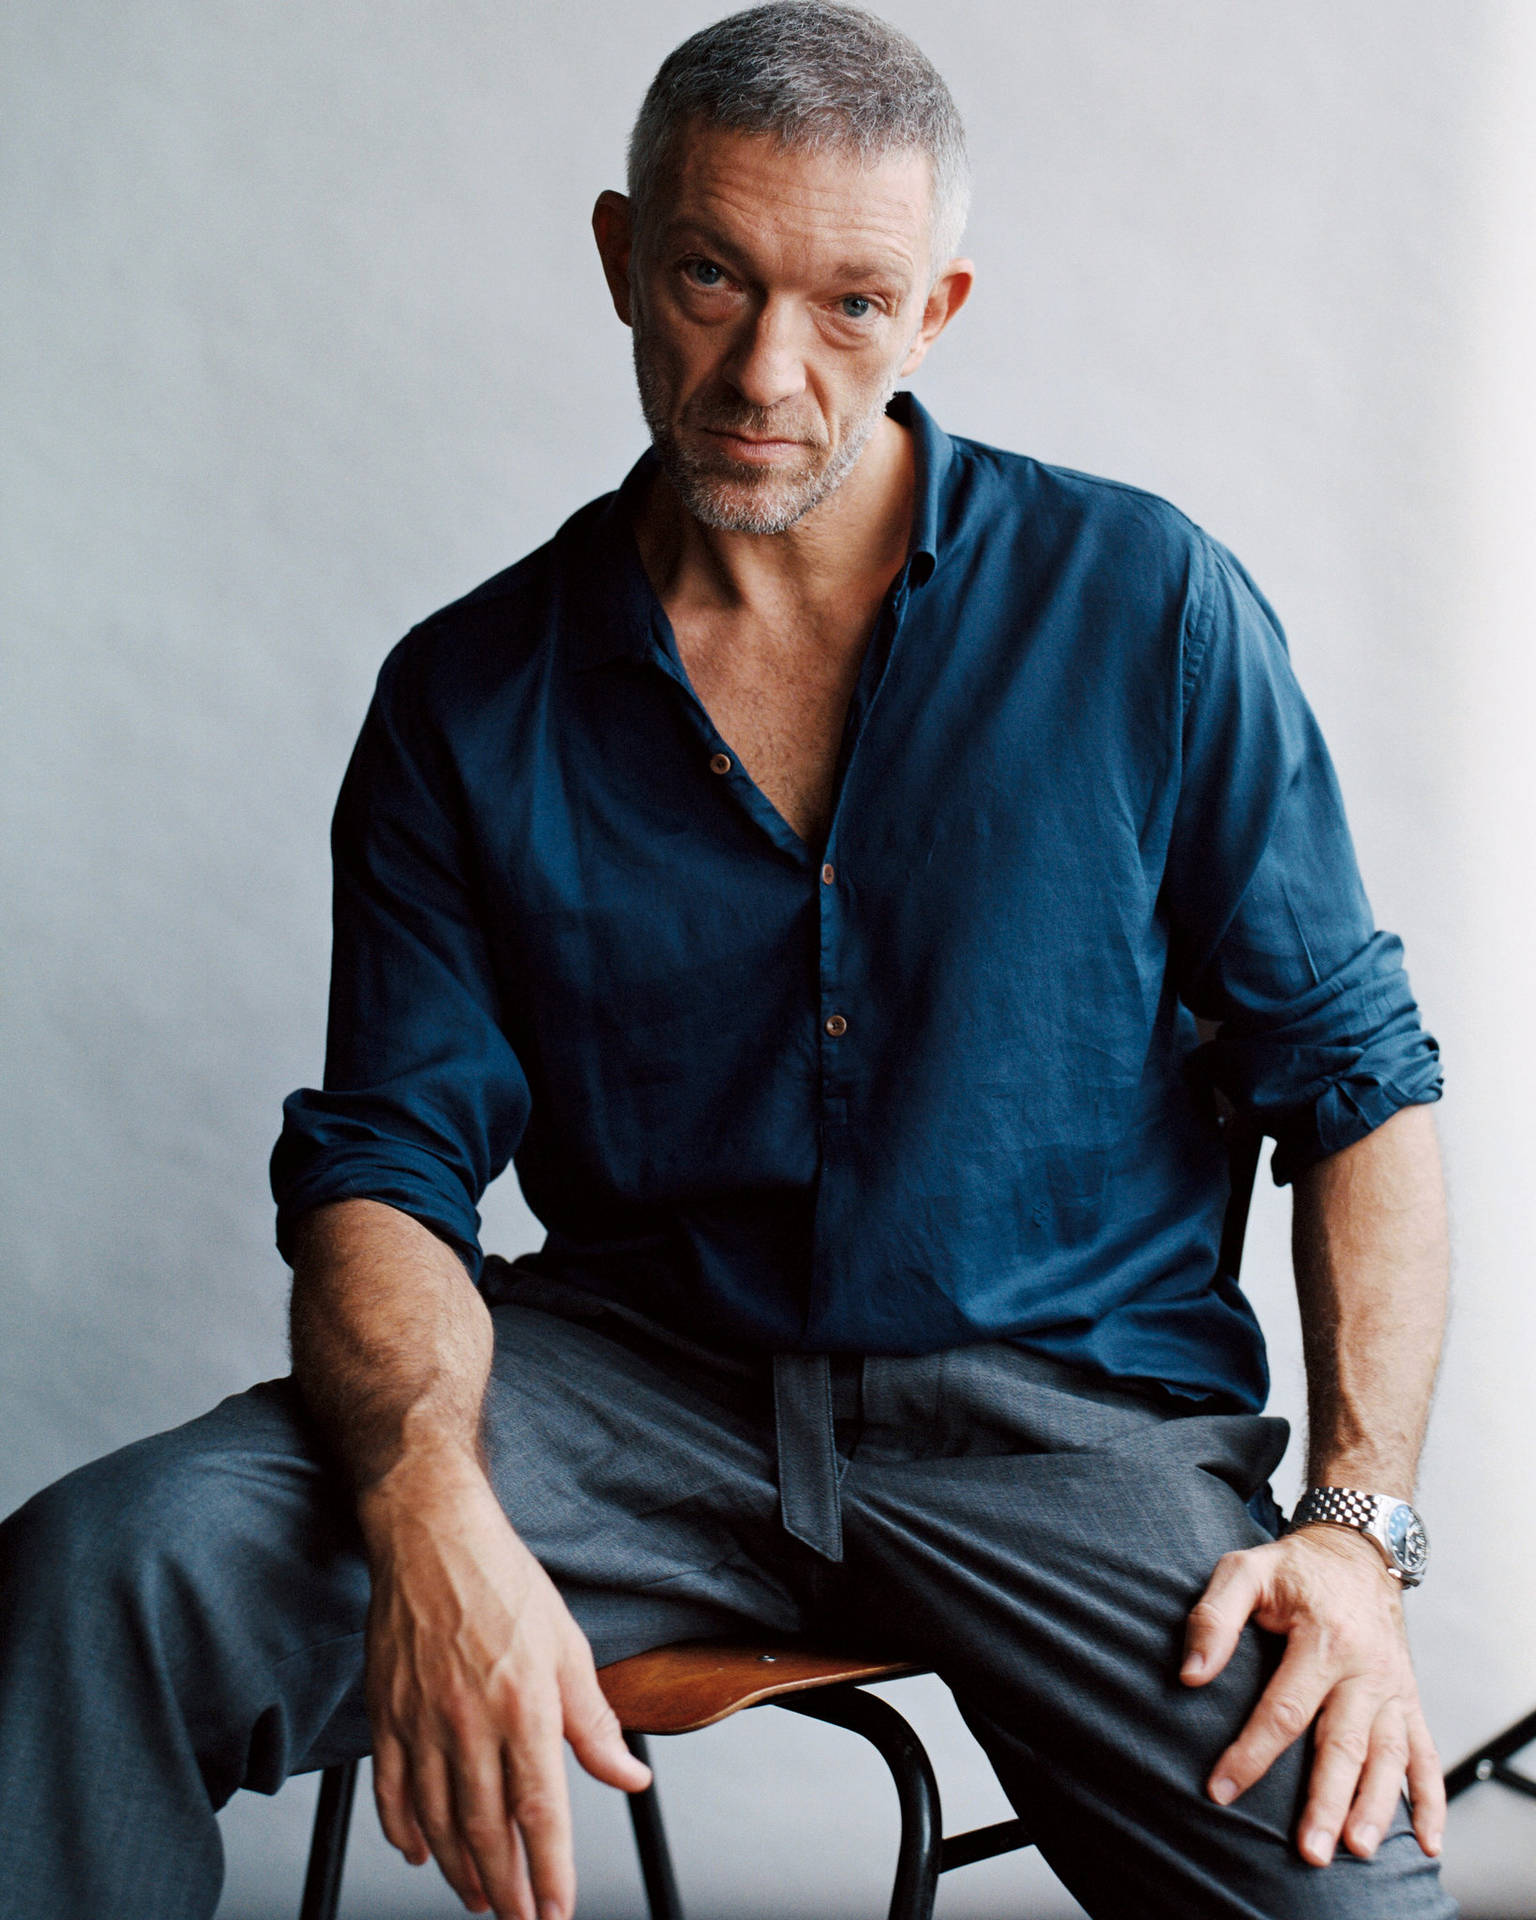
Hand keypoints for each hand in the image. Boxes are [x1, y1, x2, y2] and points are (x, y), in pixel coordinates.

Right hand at [358, 1448, 650, 1919]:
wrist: (434, 1536)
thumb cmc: (504, 1582)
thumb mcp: (569, 1646)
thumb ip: (594, 1723)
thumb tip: (628, 1776)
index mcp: (525, 1706)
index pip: (540, 1812)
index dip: (551, 1871)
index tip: (557, 1910)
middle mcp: (470, 1722)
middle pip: (486, 1830)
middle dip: (507, 1889)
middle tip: (520, 1918)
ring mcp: (422, 1721)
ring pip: (437, 1821)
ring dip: (459, 1869)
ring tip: (479, 1896)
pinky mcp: (386, 1713)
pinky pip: (391, 1790)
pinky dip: (403, 1830)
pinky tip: (419, 1851)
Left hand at [1181, 1525, 1443, 1866]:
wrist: (1356, 1550)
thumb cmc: (1292, 1567)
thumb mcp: (1244, 1570)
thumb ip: (1213, 1618)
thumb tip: (1190, 1675)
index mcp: (1323, 1640)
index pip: (1283, 1710)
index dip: (1251, 1754)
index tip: (1221, 1791)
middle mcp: (1365, 1671)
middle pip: (1343, 1746)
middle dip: (1326, 1802)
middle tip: (1308, 1853)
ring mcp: (1393, 1690)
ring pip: (1389, 1759)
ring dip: (1377, 1809)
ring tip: (1358, 1851)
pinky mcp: (1410, 1701)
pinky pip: (1427, 1756)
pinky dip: (1432, 1801)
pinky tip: (1428, 1842)